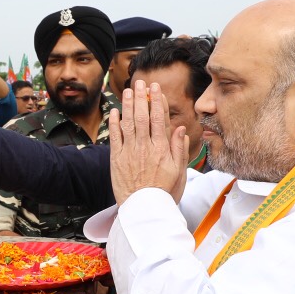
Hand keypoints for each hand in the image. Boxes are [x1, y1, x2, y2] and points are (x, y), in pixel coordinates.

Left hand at [110, 78, 187, 204]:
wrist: (144, 210)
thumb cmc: (164, 192)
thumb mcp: (179, 171)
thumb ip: (179, 149)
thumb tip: (180, 129)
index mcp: (162, 149)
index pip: (159, 119)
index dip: (157, 101)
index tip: (156, 89)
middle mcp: (145, 147)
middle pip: (142, 116)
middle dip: (141, 97)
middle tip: (140, 83)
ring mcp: (129, 152)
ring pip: (128, 123)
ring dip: (128, 105)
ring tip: (128, 91)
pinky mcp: (116, 159)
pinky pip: (114, 137)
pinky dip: (114, 123)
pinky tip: (115, 111)